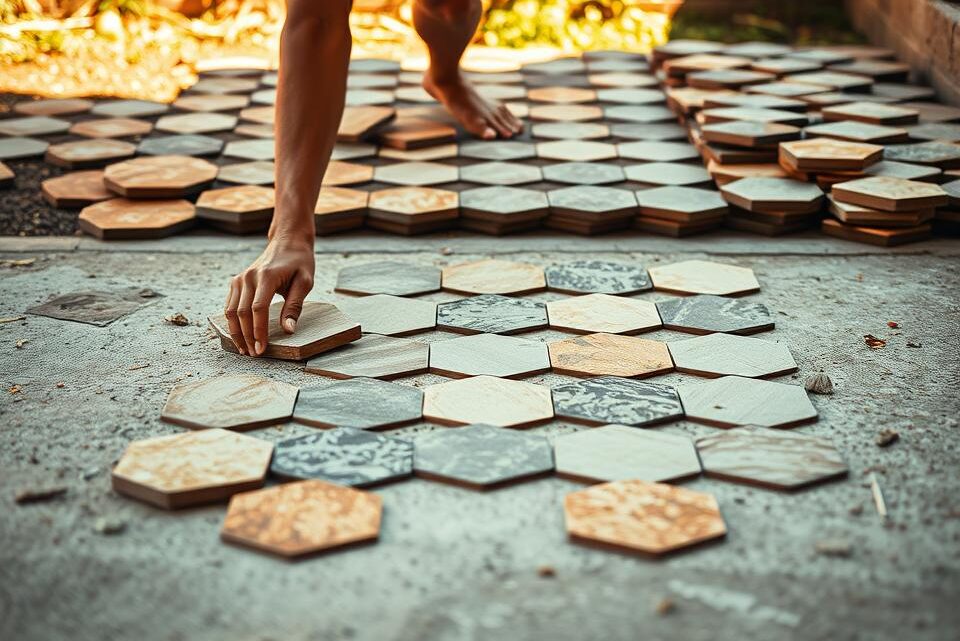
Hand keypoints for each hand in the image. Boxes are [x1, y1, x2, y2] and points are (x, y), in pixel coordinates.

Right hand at [224, 236, 314, 355]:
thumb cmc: (299, 262)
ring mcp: (240, 278)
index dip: (258, 331)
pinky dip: (232, 322)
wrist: (287, 241)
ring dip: (236, 332)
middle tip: (254, 354)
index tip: (262, 348)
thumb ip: (294, 306)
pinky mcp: (236, 281)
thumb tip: (288, 330)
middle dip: (246, 336)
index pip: (258, 309)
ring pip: (230, 311)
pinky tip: (239, 335)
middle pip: (241, 313)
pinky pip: (229, 305)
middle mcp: (248, 277)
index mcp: (266, 276)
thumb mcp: (305, 282)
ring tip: (244, 349)